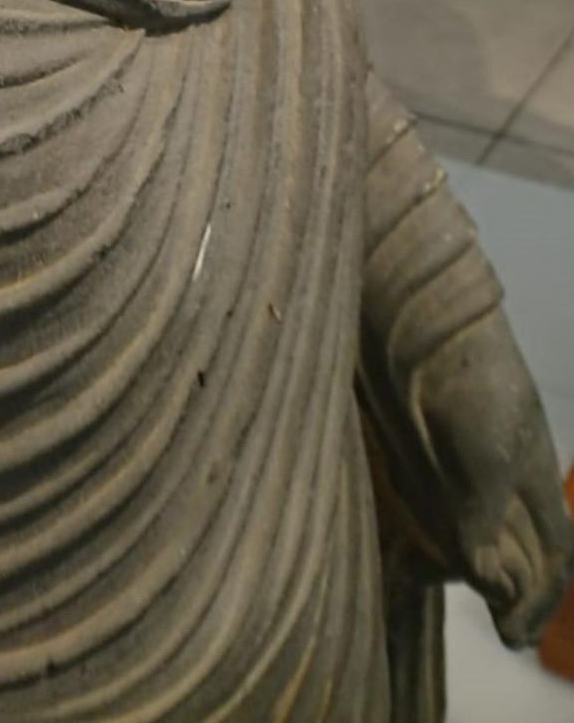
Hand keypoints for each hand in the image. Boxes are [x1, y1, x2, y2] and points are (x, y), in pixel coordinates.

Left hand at [415, 309, 573, 645]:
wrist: (417, 314)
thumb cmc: (470, 379)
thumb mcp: (492, 457)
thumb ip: (486, 520)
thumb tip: (483, 578)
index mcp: (531, 477)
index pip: (553, 555)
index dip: (540, 600)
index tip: (511, 637)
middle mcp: (496, 478)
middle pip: (508, 554)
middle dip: (496, 590)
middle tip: (474, 620)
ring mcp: (455, 466)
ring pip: (463, 537)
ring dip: (450, 567)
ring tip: (426, 583)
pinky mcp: (415, 452)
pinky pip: (423, 511)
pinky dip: (416, 539)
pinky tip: (398, 554)